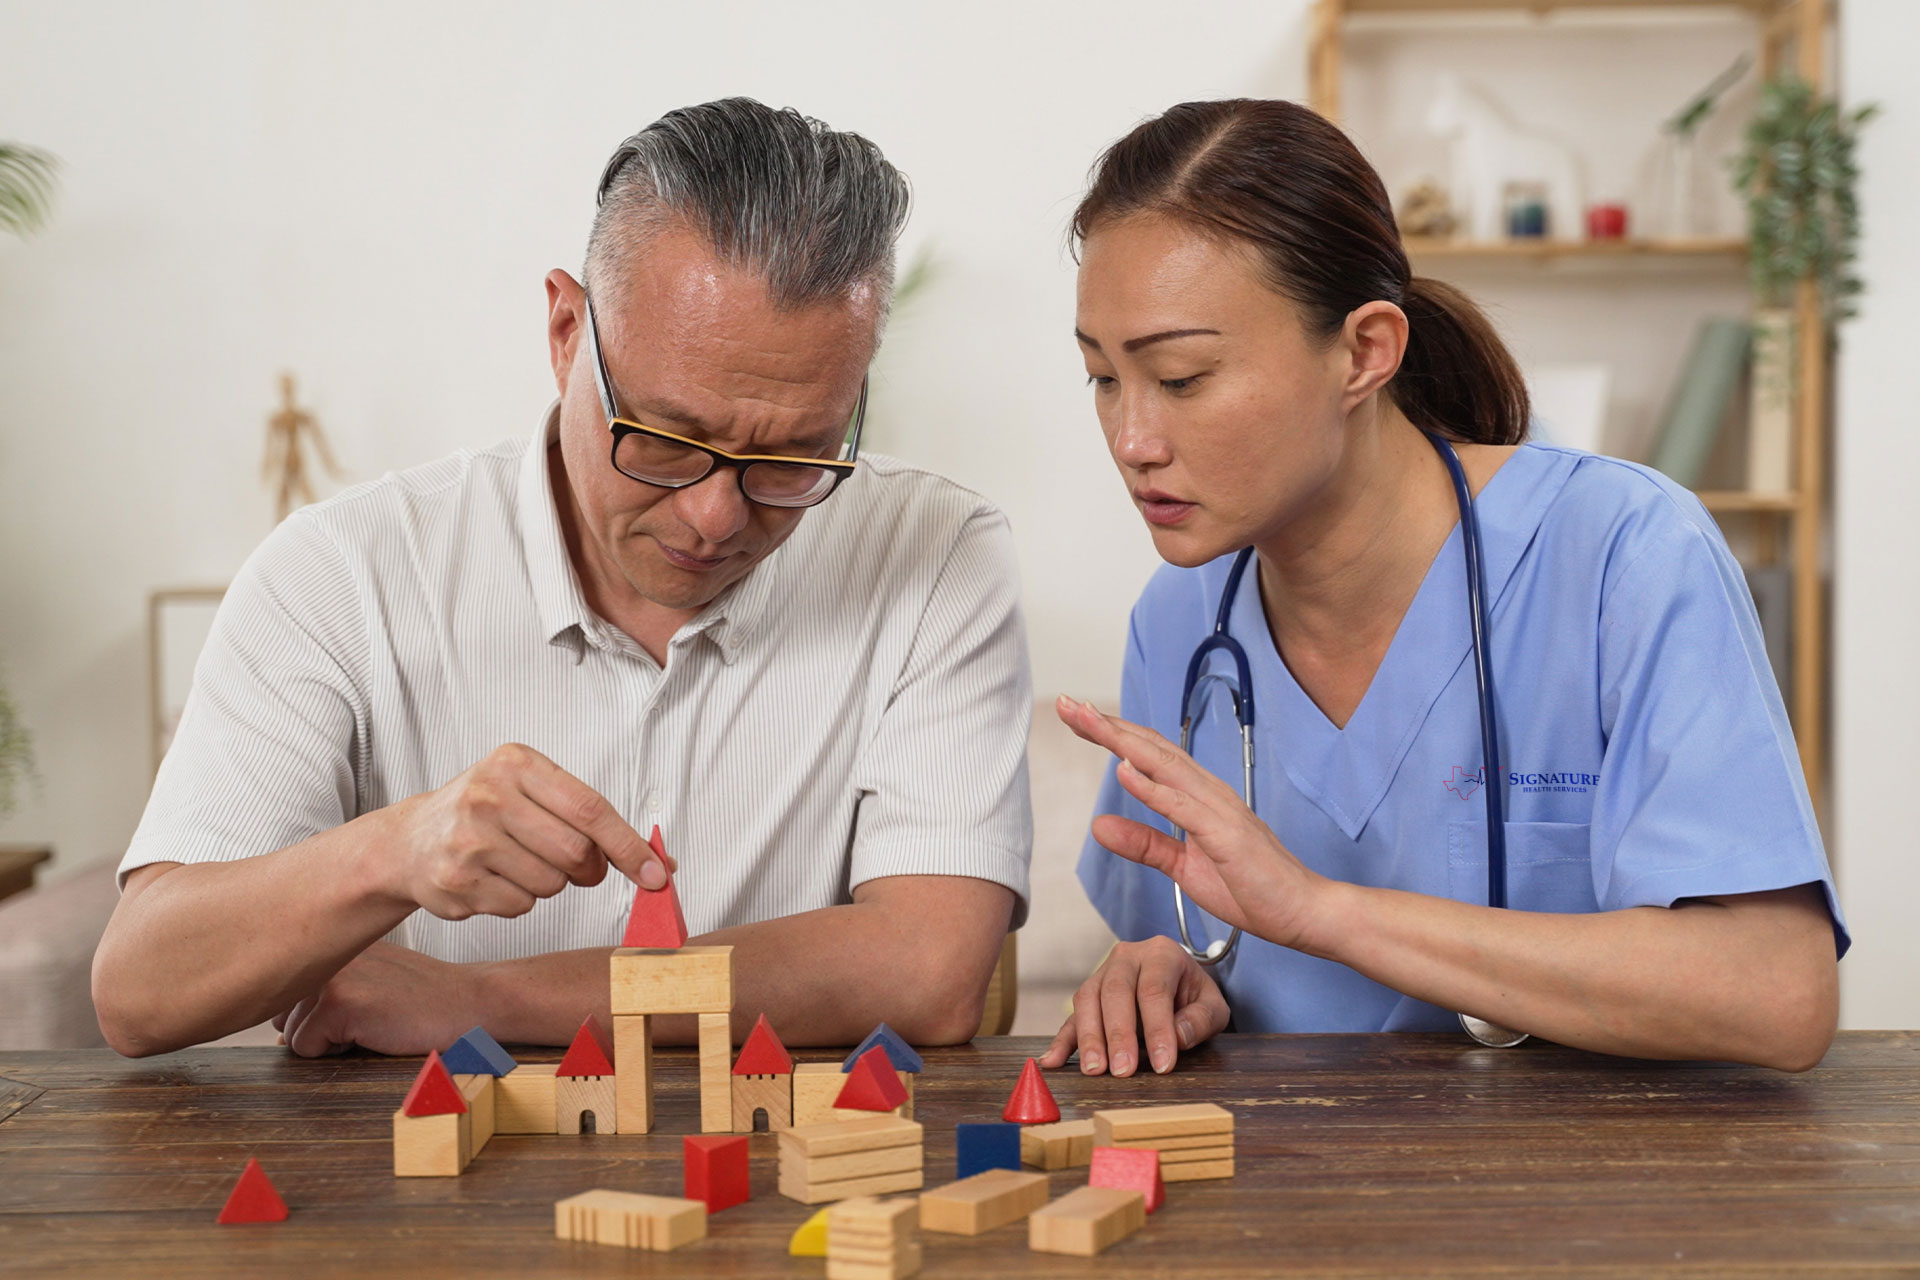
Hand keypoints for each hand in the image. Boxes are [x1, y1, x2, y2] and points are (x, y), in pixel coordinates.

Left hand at [273, 942, 482, 1056]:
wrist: (470, 1002)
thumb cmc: (429, 999)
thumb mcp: (376, 981)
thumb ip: (331, 991)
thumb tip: (281, 1031)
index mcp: (337, 945)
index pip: (290, 993)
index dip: (318, 1016)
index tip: (359, 1010)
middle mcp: (329, 954)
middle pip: (283, 1015)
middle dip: (318, 1030)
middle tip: (369, 1018)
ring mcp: (332, 976)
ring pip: (290, 1034)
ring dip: (327, 1042)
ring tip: (372, 1023)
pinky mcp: (338, 1003)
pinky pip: (305, 1048)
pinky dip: (335, 1054)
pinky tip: (373, 1032)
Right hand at [378, 743, 672, 921]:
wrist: (409, 840)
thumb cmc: (487, 812)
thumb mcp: (530, 790)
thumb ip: (589, 818)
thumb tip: (660, 864)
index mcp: (516, 763)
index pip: (591, 809)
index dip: (629, 846)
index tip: (658, 874)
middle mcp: (488, 796)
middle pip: (575, 853)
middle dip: (588, 869)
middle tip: (578, 867)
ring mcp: (468, 840)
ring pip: (550, 884)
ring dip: (549, 883)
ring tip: (517, 862)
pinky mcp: (456, 882)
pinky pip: (521, 906)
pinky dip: (519, 900)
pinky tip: (493, 879)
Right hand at [1038, 937, 1231, 1075]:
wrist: (1177, 982)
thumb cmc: (1193, 997)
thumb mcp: (1213, 1007)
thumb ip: (1201, 1020)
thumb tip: (1177, 1037)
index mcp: (1161, 954)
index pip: (1154, 990)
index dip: (1157, 1028)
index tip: (1162, 1064)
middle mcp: (1127, 957)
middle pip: (1116, 992)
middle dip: (1118, 1034)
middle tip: (1123, 1071)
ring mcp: (1102, 973)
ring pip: (1088, 999)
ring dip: (1089, 1037)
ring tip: (1094, 1070)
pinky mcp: (1088, 995)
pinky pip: (1071, 1016)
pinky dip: (1061, 1040)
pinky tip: (1052, 1061)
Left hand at [1055, 695, 1327, 950]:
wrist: (1303, 912)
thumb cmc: (1252, 888)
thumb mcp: (1183, 867)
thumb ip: (1145, 844)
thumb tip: (1099, 826)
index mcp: (1199, 797)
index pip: (1148, 756)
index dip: (1111, 734)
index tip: (1076, 717)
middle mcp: (1208, 793)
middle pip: (1150, 749)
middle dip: (1107, 725)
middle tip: (1067, 703)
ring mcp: (1219, 810)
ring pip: (1164, 765)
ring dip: (1122, 741)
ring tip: (1087, 721)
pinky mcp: (1226, 835)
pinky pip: (1183, 807)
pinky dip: (1152, 787)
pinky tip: (1124, 771)